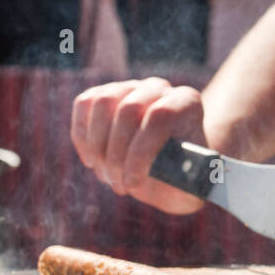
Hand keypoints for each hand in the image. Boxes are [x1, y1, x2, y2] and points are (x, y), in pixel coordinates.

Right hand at [71, 78, 207, 213]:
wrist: (168, 166)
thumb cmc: (181, 177)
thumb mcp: (192, 184)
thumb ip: (189, 181)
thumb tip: (175, 177)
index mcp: (187, 104)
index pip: (161, 116)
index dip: (141, 152)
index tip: (133, 183)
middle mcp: (159, 89)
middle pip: (129, 109)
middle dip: (117, 155)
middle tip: (120, 186)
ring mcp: (130, 88)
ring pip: (103, 103)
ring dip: (98, 147)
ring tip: (107, 175)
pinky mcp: (104, 94)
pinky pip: (83, 104)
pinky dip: (82, 136)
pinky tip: (93, 160)